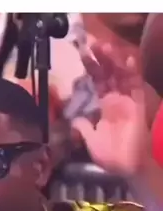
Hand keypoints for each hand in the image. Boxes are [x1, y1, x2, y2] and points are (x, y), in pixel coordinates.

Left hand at [71, 43, 150, 177]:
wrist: (128, 168)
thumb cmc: (111, 155)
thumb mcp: (90, 140)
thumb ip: (83, 127)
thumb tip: (74, 119)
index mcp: (105, 104)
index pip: (97, 81)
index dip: (90, 67)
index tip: (82, 52)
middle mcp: (116, 99)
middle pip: (108, 73)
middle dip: (100, 58)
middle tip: (91, 42)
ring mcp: (128, 100)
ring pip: (121, 75)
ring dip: (114, 61)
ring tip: (104, 46)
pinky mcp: (138, 105)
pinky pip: (136, 86)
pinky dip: (133, 73)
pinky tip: (128, 59)